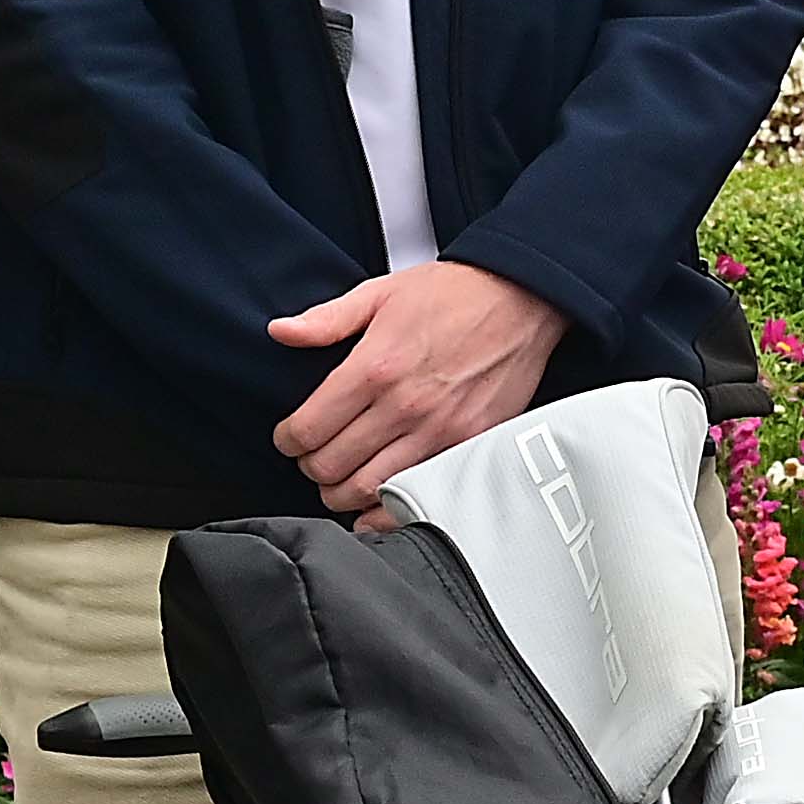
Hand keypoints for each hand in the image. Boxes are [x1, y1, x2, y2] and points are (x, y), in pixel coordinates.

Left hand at [268, 261, 569, 513]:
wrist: (522, 299)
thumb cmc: (454, 295)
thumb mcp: (381, 293)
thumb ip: (326, 319)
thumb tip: (281, 332)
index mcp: (374, 368)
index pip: (307, 429)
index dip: (287, 440)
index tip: (291, 437)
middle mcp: (404, 406)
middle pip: (330, 466)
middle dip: (311, 466)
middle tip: (315, 456)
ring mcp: (439, 431)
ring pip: (367, 489)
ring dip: (343, 491)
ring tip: (343, 476)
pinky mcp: (469, 445)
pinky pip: (417, 496)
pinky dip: (388, 510)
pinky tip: (377, 501)